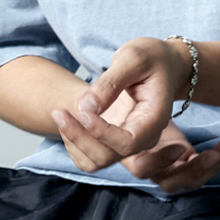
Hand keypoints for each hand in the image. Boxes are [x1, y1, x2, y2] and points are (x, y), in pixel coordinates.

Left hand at [53, 38, 219, 190]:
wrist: (162, 66)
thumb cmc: (151, 59)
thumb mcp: (133, 58)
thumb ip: (110, 83)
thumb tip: (86, 107)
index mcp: (155, 118)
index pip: (128, 142)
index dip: (101, 132)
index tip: (81, 111)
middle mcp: (144, 137)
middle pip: (109, 156)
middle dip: (79, 137)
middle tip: (58, 112)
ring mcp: (130, 143)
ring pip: (97, 161)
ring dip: (74, 141)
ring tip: (61, 113)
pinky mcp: (116, 143)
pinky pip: (91, 157)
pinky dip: (75, 144)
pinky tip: (70, 120)